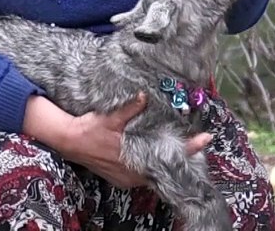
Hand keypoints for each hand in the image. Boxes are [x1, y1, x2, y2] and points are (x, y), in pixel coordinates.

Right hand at [43, 94, 211, 187]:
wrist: (69, 142)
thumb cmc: (90, 129)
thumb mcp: (109, 117)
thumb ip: (129, 108)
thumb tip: (144, 95)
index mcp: (134, 160)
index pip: (169, 157)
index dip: (189, 148)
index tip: (205, 138)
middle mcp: (134, 174)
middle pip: (165, 167)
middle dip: (182, 154)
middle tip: (199, 140)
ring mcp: (128, 179)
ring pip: (154, 172)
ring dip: (166, 160)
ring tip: (182, 145)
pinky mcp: (122, 178)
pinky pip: (143, 174)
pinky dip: (152, 164)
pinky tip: (157, 153)